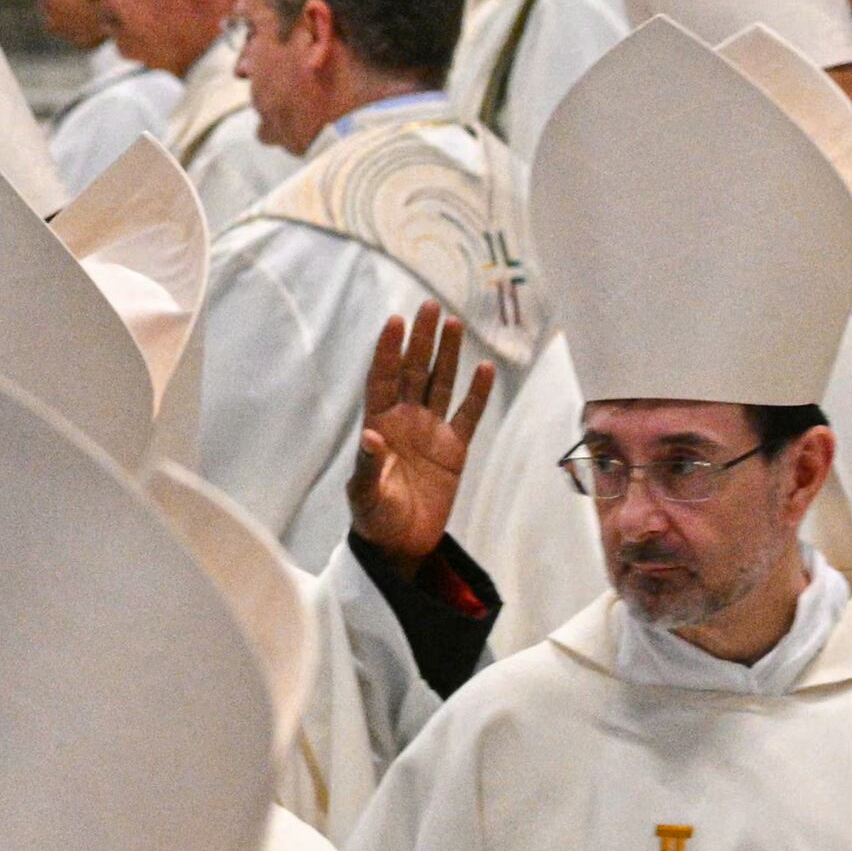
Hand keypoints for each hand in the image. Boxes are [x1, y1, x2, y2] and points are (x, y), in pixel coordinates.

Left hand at [346, 303, 493, 564]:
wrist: (401, 544)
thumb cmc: (375, 519)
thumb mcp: (366, 496)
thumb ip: (368, 467)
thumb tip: (370, 437)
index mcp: (378, 426)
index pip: (383, 380)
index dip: (388, 351)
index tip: (395, 321)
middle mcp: (404, 421)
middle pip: (414, 371)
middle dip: (420, 340)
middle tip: (429, 305)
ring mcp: (431, 432)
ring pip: (441, 384)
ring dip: (447, 355)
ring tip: (453, 323)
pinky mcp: (454, 450)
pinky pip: (468, 415)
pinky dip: (477, 394)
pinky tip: (485, 368)